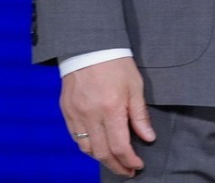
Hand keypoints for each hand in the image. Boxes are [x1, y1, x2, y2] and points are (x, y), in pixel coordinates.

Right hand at [61, 56, 155, 177]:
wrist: (89, 45)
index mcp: (111, 108)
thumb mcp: (135, 86)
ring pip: (86, 149)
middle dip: (116, 166)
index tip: (137, 165)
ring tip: (113, 160)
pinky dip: (87, 146)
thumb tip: (147, 137)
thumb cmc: (116, 63)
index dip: (129, 160)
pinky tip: (97, 146)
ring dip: (101, 159)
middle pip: (102, 153)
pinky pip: (75, 137)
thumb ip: (139, 115)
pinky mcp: (67, 110)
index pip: (120, 146)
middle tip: (127, 170)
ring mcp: (76, 114)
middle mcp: (91, 115)